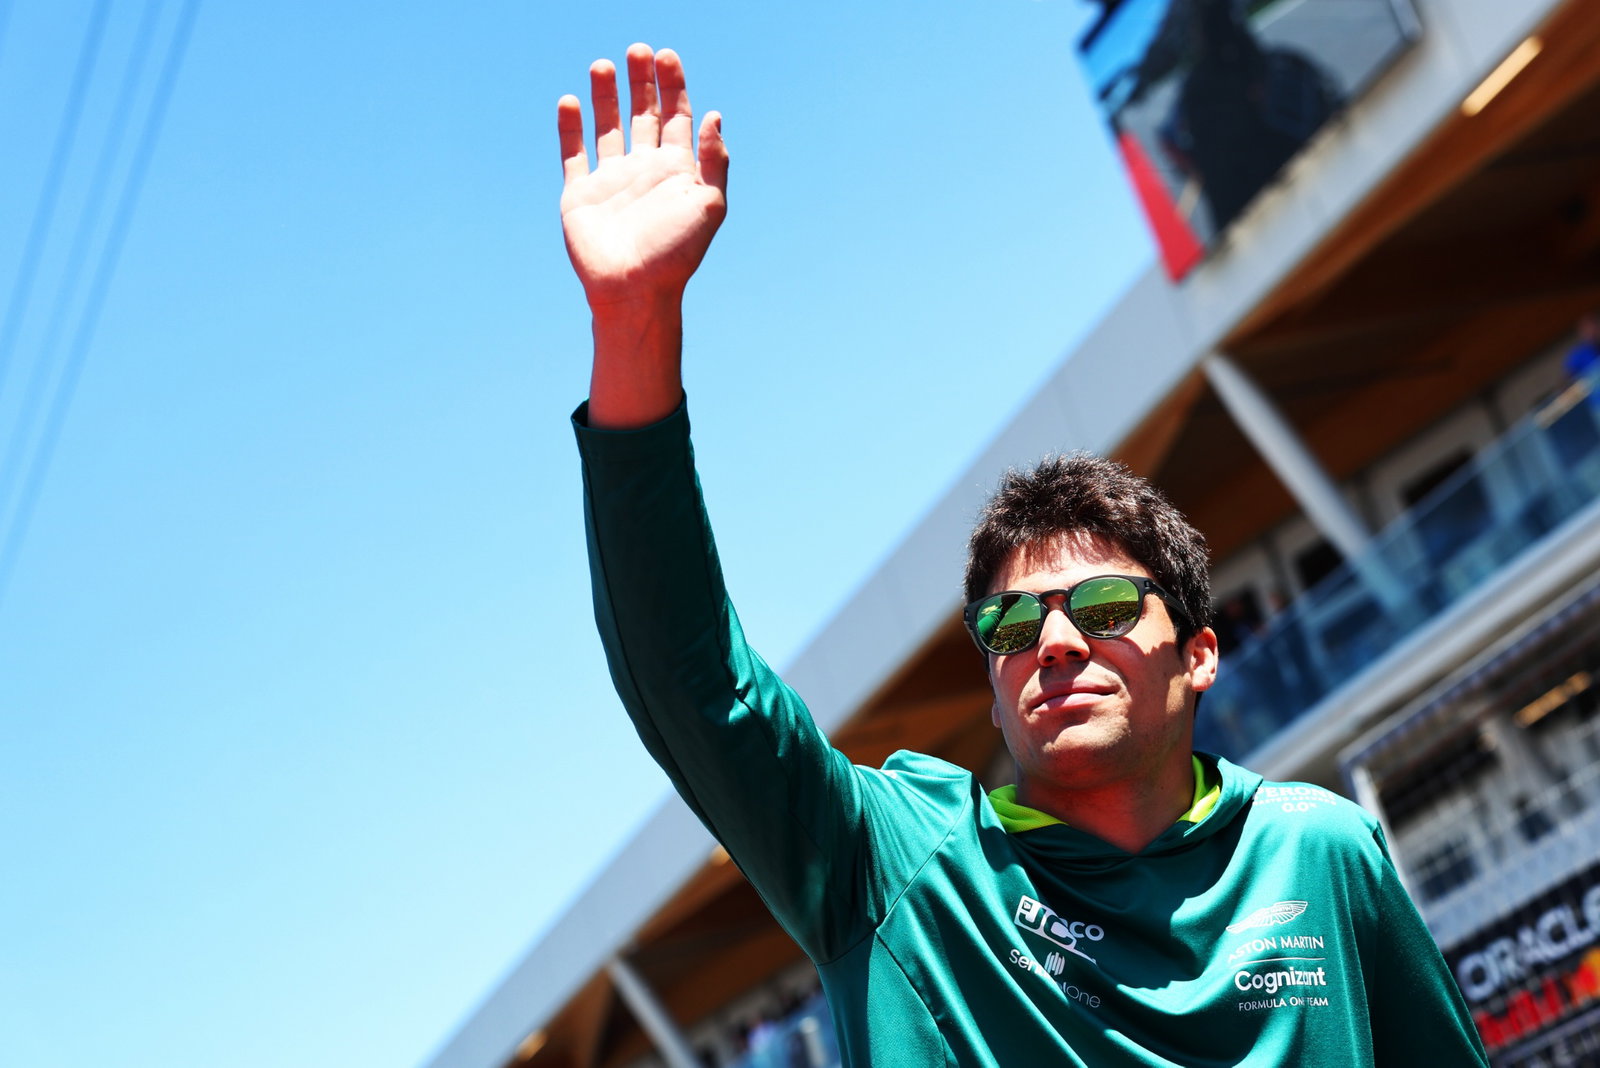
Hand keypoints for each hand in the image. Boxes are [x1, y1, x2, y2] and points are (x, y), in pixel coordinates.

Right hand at [558, 45, 728, 311]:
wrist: (634, 291)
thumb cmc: (676, 254)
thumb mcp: (709, 205)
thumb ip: (713, 160)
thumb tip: (714, 116)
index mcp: (677, 171)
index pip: (677, 117)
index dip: (673, 85)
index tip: (666, 56)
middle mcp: (644, 171)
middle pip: (643, 115)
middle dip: (641, 82)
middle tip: (636, 50)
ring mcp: (611, 182)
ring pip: (608, 128)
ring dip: (606, 96)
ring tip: (603, 64)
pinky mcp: (580, 195)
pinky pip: (574, 155)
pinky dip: (571, 129)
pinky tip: (570, 101)